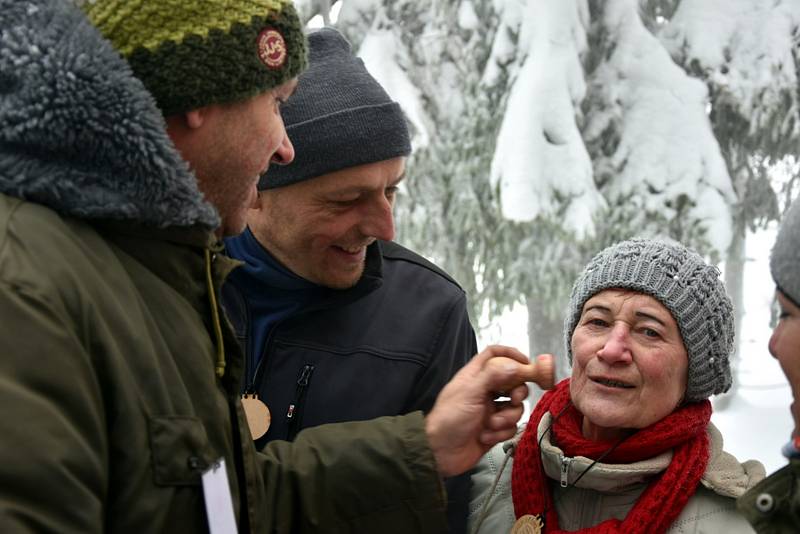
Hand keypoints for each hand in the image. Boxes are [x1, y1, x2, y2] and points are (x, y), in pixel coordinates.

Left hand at [424, 346, 553, 476]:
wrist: (441, 453)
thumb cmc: (448, 419)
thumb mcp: (470, 393)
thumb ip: (492, 376)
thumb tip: (514, 364)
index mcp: (475, 376)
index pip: (495, 355)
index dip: (511, 355)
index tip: (526, 364)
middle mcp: (485, 391)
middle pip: (513, 382)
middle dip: (517, 392)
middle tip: (513, 400)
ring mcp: (491, 410)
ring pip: (515, 407)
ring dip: (506, 418)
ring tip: (490, 425)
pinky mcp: (495, 429)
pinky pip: (511, 427)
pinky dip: (501, 432)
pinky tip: (485, 436)